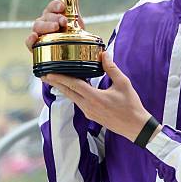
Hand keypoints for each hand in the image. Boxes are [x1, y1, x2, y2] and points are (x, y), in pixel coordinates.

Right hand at [25, 0, 84, 51]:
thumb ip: (74, 10)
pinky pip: (29, 42)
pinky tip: (34, 37)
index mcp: (53, 15)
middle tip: (63, 21)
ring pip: (37, 26)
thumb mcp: (76, 23)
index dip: (56, 5)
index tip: (62, 6)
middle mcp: (44, 22)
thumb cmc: (71, 35)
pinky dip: (31, 39)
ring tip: (56, 28)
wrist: (72, 52)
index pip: (52, 7)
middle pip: (45, 16)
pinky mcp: (35, 45)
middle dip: (55, 17)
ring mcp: (38, 33)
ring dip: (46, 26)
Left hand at [41, 51, 159, 142]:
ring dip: (63, 89)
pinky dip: (73, 94)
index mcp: (95, 98)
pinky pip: (78, 103)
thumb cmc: (131, 106)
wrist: (135, 126)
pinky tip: (72, 89)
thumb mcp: (123, 84)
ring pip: (72, 98)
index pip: (73, 85)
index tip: (49, 73)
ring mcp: (89, 112)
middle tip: (44, 75)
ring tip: (55, 81)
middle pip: (67, 93)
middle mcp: (88, 106)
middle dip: (55, 83)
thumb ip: (112, 69)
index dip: (60, 78)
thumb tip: (104, 55)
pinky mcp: (91, 116)